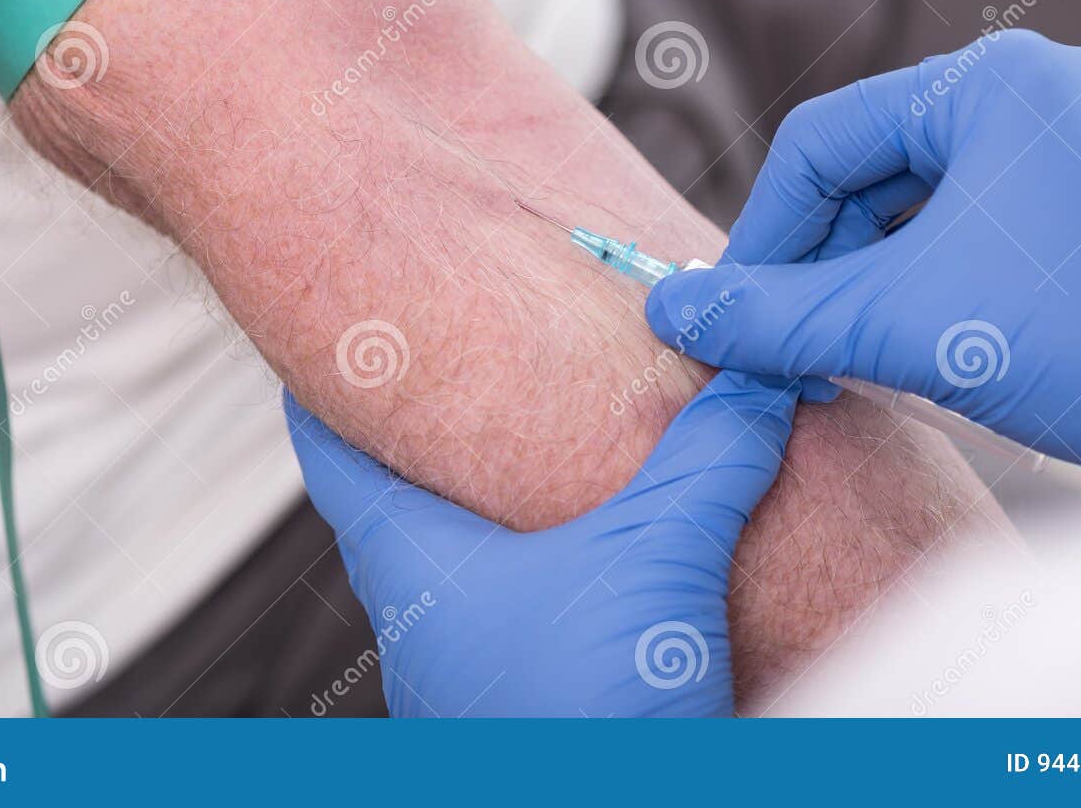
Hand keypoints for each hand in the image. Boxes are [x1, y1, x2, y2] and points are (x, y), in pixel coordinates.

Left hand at [284, 372, 795, 716]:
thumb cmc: (596, 719)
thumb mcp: (660, 554)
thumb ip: (708, 455)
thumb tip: (757, 385)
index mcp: (413, 569)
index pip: (334, 459)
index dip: (324, 396)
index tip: (323, 351)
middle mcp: (416, 634)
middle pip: (389, 519)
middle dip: (420, 460)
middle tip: (445, 399)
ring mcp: (455, 692)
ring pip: (445, 587)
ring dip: (477, 536)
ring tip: (522, 487)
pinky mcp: (507, 728)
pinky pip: (497, 639)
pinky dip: (527, 597)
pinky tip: (586, 589)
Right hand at [645, 31, 1080, 478]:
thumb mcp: (904, 324)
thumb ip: (774, 314)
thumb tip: (670, 307)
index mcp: (990, 81)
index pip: (822, 143)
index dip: (764, 233)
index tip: (736, 311)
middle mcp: (1035, 90)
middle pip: (870, 171)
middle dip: (819, 262)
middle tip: (787, 344)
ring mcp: (1074, 142)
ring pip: (919, 205)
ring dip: (867, 279)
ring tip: (843, 355)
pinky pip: (973, 226)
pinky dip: (925, 281)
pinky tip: (907, 342)